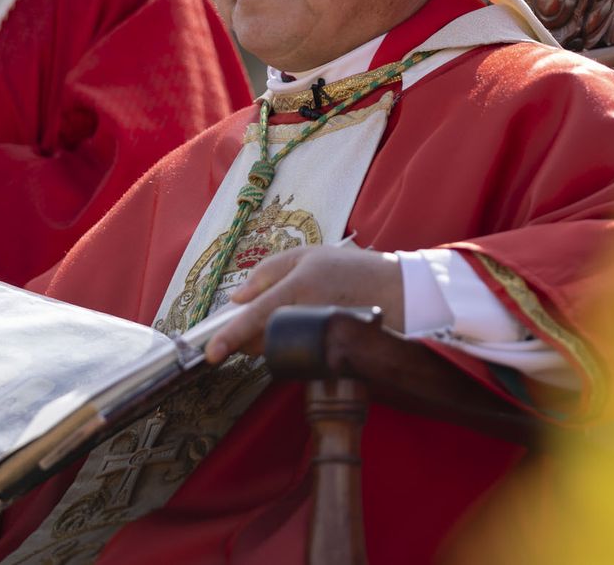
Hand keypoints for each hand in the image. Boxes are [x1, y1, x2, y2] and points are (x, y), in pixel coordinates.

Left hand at [204, 246, 402, 363]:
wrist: (401, 292)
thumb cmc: (352, 270)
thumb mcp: (308, 255)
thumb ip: (267, 272)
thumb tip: (237, 298)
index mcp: (300, 288)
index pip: (257, 317)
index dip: (231, 336)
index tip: (212, 353)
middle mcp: (308, 316)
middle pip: (262, 340)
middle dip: (247, 336)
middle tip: (248, 322)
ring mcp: (320, 339)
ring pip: (277, 351)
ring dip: (267, 341)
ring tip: (286, 319)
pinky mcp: (331, 355)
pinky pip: (296, 357)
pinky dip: (287, 347)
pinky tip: (299, 331)